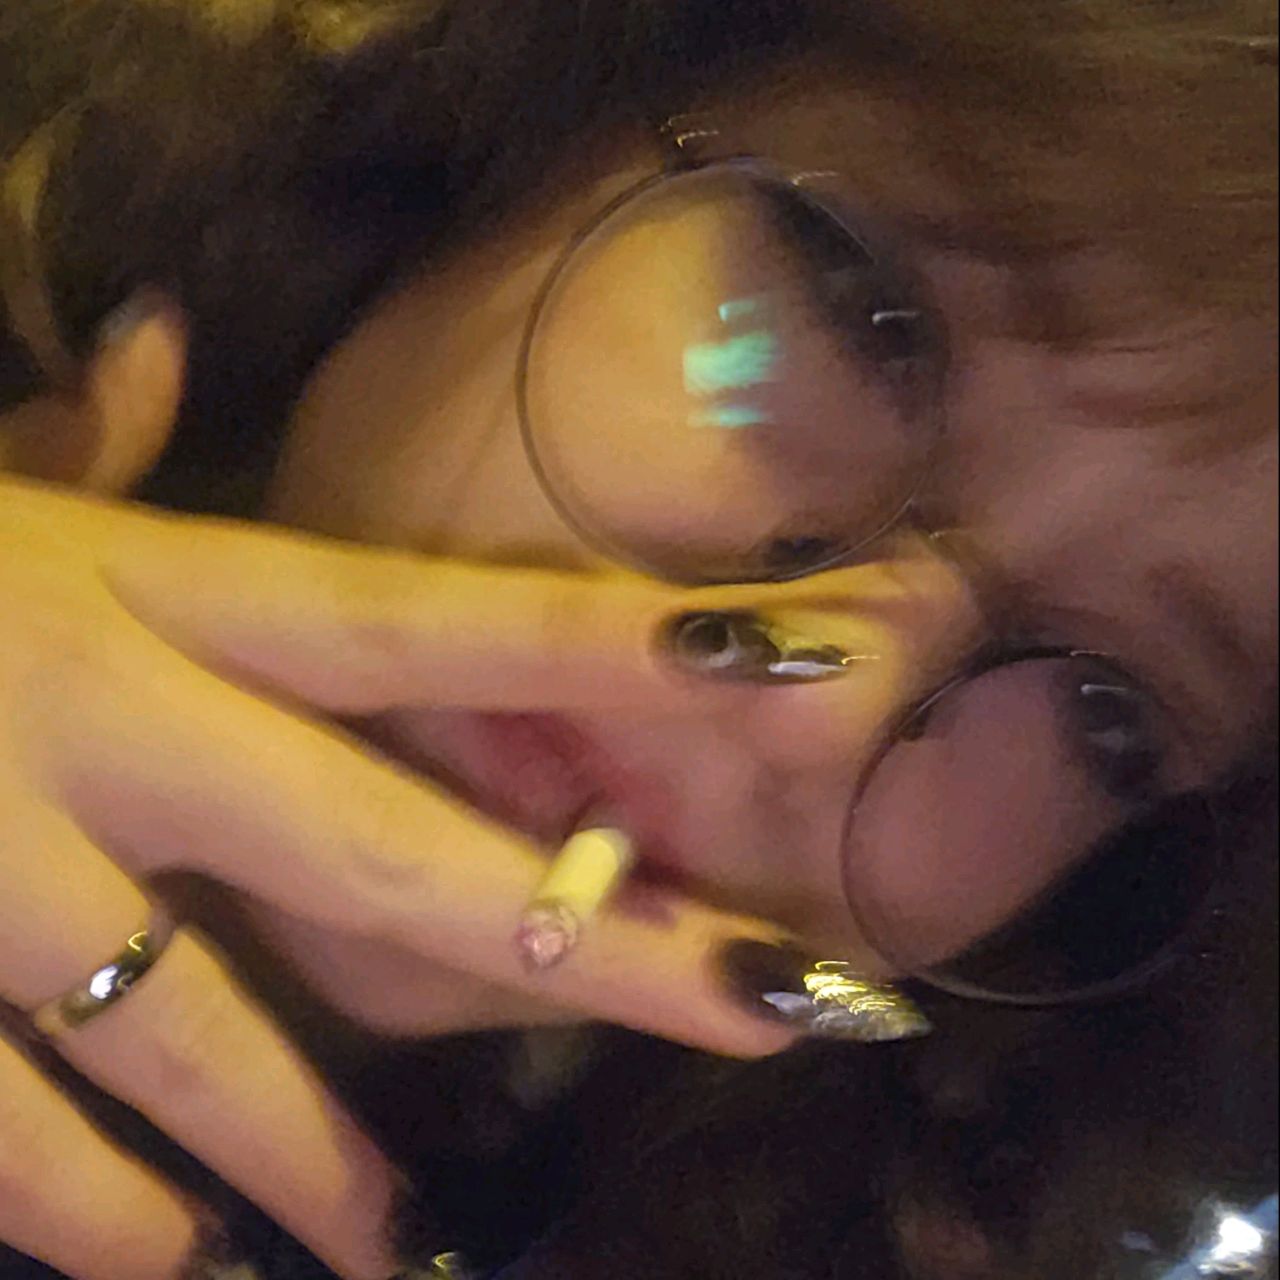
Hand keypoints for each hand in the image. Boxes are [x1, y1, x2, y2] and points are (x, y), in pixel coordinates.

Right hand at [0, 475, 799, 1279]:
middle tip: (762, 1007)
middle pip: (384, 844)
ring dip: (301, 1145)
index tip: (776, 673)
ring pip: (183, 1027)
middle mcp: (100, 718)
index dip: (600, 644)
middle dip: (583, 936)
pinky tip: (169, 1266)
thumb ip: (79, 434)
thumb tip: (152, 330)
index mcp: (150, 591)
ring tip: (385, 1235)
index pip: (424, 616)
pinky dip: (83, 1207)